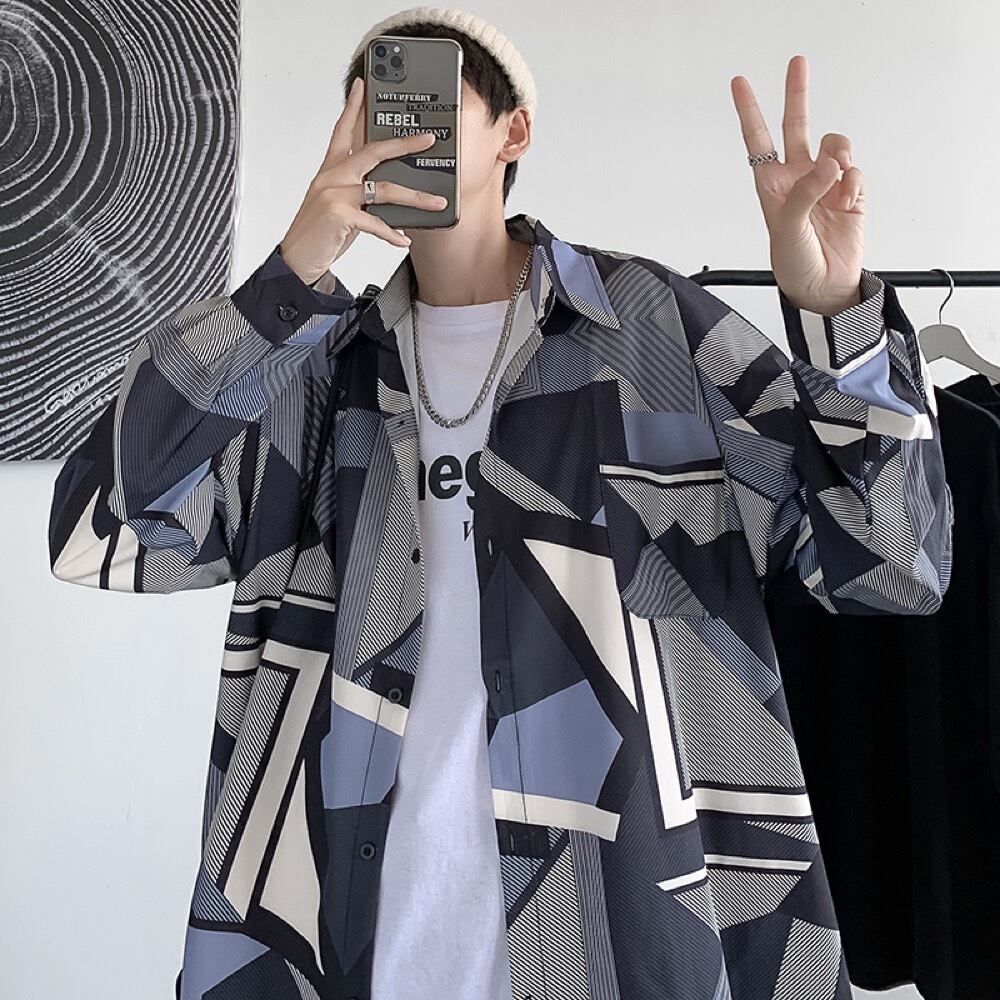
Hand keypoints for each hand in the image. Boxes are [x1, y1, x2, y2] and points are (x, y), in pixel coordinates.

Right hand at [279, 76, 449, 285]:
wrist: (296, 259)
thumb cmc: (319, 233)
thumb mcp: (337, 206)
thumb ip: (360, 195)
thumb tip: (392, 197)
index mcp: (329, 171)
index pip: (342, 131)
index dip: (353, 107)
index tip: (363, 86)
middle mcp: (332, 177)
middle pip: (373, 151)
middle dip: (404, 144)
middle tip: (427, 139)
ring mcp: (335, 194)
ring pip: (384, 189)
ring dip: (415, 198)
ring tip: (435, 202)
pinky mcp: (339, 216)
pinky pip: (376, 222)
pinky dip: (392, 233)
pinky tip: (404, 239)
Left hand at [730, 55, 864, 314]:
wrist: (824, 287)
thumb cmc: (794, 263)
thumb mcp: (787, 228)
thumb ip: (805, 192)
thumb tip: (830, 163)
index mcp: (771, 185)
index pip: (758, 140)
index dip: (749, 111)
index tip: (739, 82)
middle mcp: (798, 179)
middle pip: (797, 126)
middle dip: (797, 95)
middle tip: (798, 63)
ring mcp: (825, 184)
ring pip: (835, 145)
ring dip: (838, 156)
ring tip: (835, 182)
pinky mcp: (851, 193)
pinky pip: (855, 171)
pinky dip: (853, 184)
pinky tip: (847, 203)